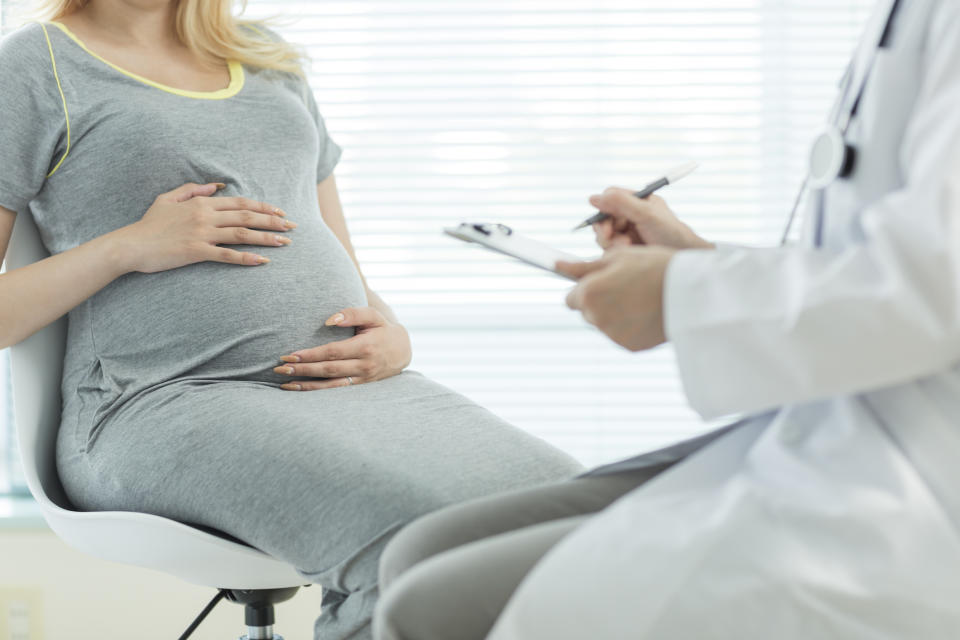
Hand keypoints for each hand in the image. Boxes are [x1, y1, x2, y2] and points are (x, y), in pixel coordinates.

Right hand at [111, 182, 295, 272]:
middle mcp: (205, 216)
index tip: (281, 212)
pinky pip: (226, 255)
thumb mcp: (168, 198)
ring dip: (266, 238)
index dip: (263, 206)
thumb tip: (217, 185)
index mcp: (201, 203)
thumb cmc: (149, 224)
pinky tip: (263, 261)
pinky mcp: (196, 251)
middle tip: (292, 227)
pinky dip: (246, 258)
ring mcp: (201, 234)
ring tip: (285, 243)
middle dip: (273, 221)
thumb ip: (193, 190)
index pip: (240, 203)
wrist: (131, 245)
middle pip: (247, 216)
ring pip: (242, 233)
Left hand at [274, 307, 412, 389]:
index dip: (310, 354)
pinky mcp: (360, 386)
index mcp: (365, 347)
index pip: (332, 352)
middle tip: (280, 368)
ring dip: (306, 385)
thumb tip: (329, 320)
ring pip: (330, 385)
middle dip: (302, 369)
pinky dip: (317, 392)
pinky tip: (300, 390)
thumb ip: (353, 313)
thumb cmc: (383, 329)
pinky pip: (335, 390)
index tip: (290, 354)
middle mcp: (364, 365)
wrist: (403, 350)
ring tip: (284, 383)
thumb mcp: (373, 316)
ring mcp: (362, 379)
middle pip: (328, 369)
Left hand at [556, 246, 675, 350]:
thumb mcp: (617, 258)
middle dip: (600, 301)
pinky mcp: (629, 346)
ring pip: (605, 324)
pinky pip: (622, 335)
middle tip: (628, 287)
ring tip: (642, 299)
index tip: (602, 283)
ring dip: (615, 314)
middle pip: (587, 312)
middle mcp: (595, 317)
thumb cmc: (654, 266)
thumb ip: (583, 267)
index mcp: (588, 293)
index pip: (571, 297)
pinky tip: (647, 313)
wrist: (692, 291)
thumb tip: (557, 265)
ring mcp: (612, 335)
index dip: (586, 288)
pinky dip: (630, 326)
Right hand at [589, 188, 713, 250]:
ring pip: (604, 236)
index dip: (603, 211)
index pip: (609, 199)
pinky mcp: (626, 249)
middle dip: (606, 230)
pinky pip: (609, 249)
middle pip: (603, 219)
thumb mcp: (646, 214)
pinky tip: (629, 252)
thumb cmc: (672, 234)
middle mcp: (630, 215)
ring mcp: (628, 232)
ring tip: (628, 246)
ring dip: (611, 243)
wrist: (683, 258)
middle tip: (611, 240)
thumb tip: (593, 198)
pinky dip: (615, 252)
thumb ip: (621, 203)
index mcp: (637, 201)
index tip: (606, 223)